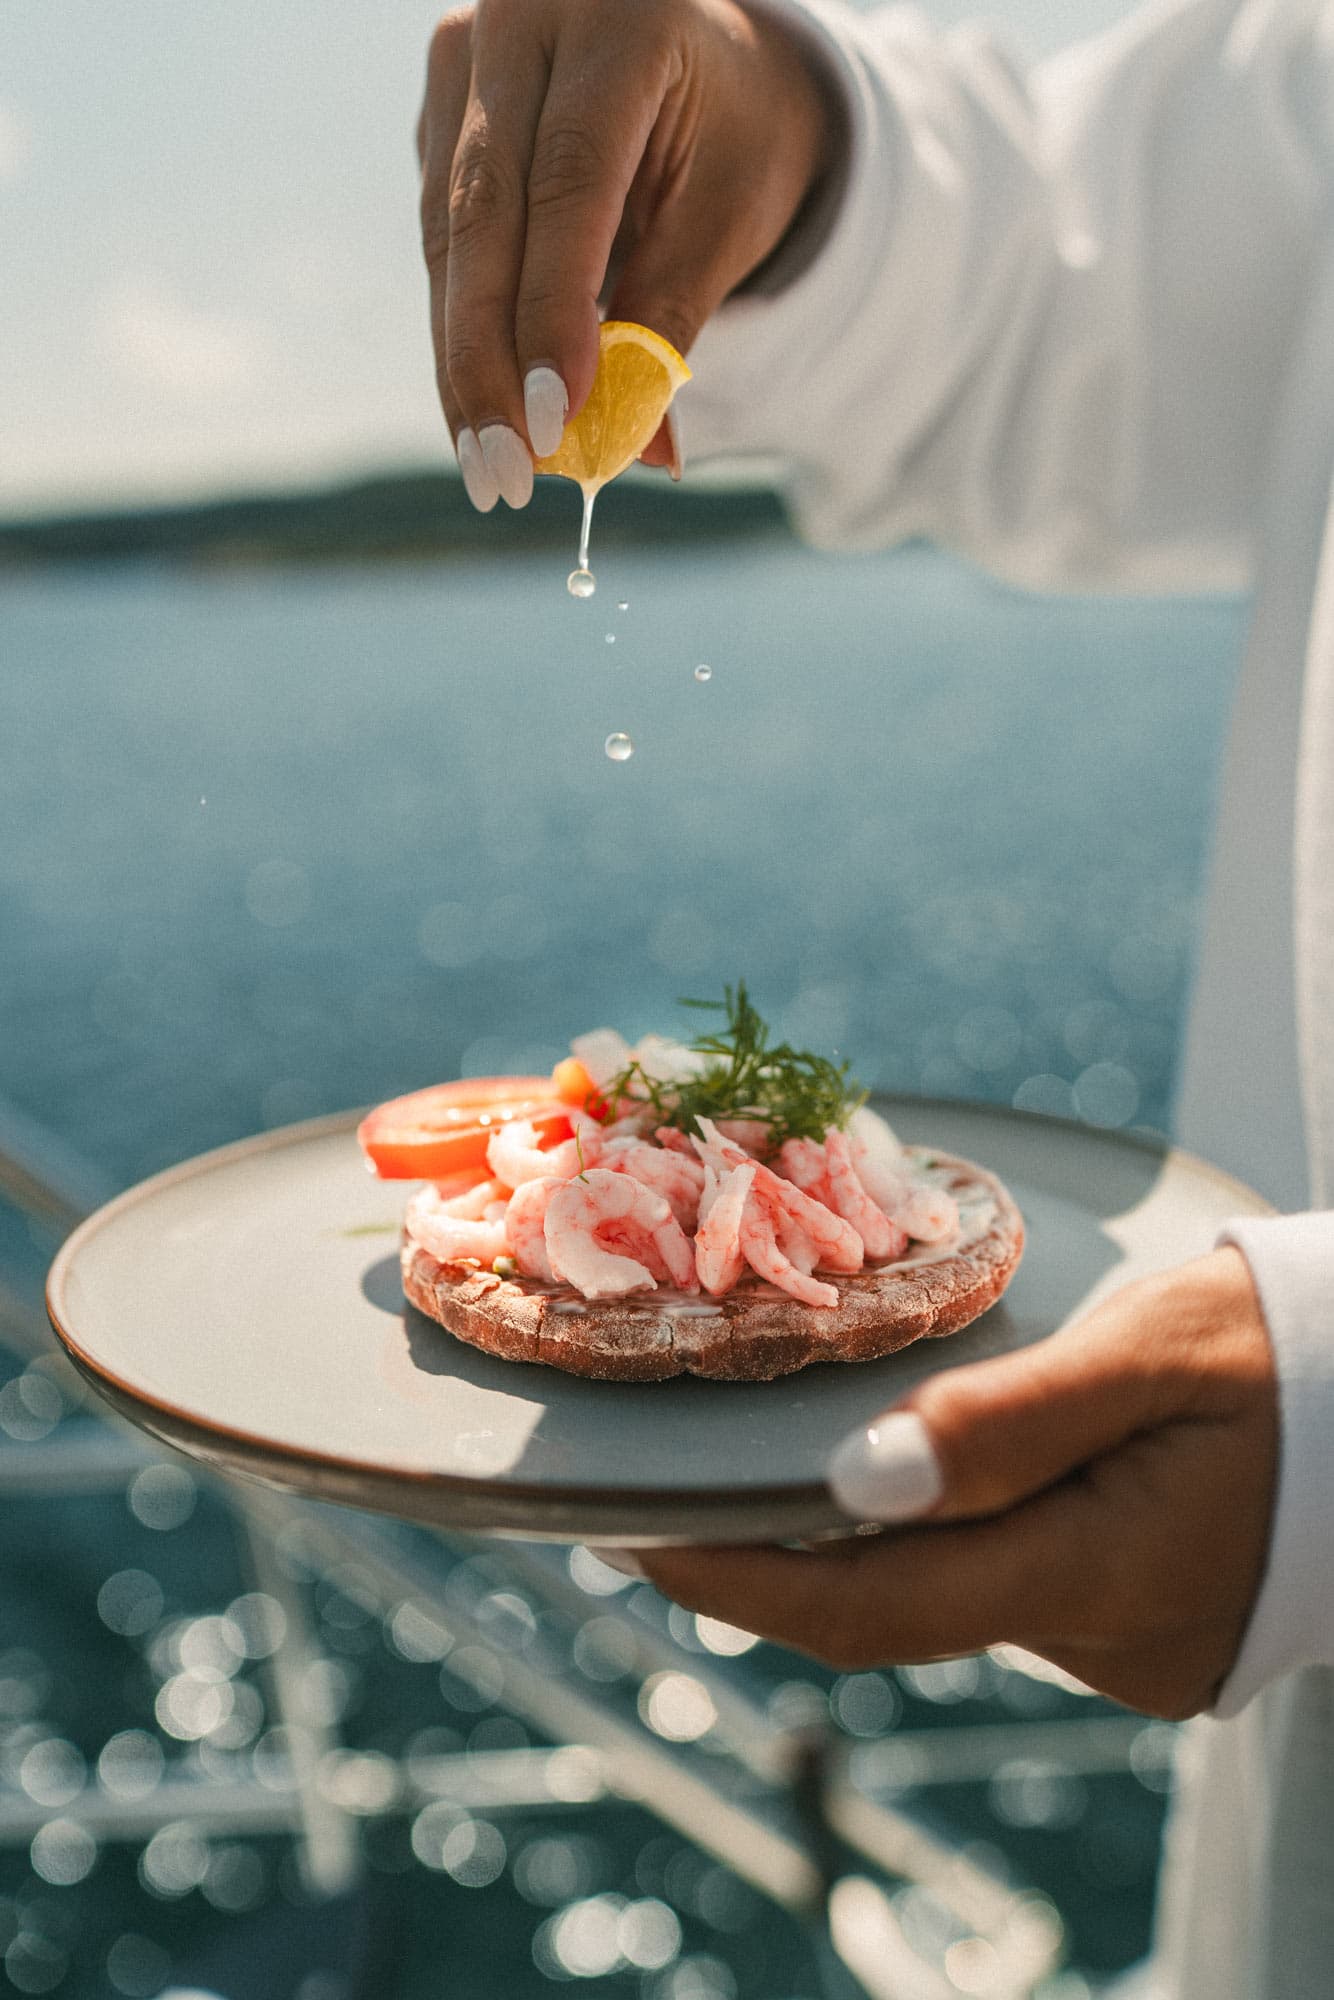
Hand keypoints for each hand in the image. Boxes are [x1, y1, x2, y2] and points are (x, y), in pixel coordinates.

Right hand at [417, 0, 840, 506]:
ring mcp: (468, 56)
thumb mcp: (732, 214)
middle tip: (505, 476)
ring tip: (487, 468)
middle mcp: (524, 17)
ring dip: (461, 362)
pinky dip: (460, 330)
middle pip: (484, 211)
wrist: (710, 47)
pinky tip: (476, 413)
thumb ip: (673, 318)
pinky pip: (439, 235)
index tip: (552, 420)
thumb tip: (636, 452)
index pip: (570, 181)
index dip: (553, 310)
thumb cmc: (738, 129)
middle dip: (488, 361)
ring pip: (446, 232)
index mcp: (622, 19)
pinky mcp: (442, 107)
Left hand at [615, 1249, 1278, 1718]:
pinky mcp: (1131, 1625)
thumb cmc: (1284, 1349)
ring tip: (757, 1457)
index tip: (623, 1534)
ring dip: (851, 1542)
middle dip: (766, 1561)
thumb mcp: (1150, 1352)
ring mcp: (1119, 1643)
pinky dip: (928, 1538)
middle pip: (889, 1612)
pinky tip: (889, 1472)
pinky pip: (995, 1587)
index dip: (732, 1581)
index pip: (867, 1610)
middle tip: (657, 1489)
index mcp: (1096, 1571)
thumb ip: (1008, 1421)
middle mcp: (1099, 1637)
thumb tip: (852, 1482)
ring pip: (941, 1598)